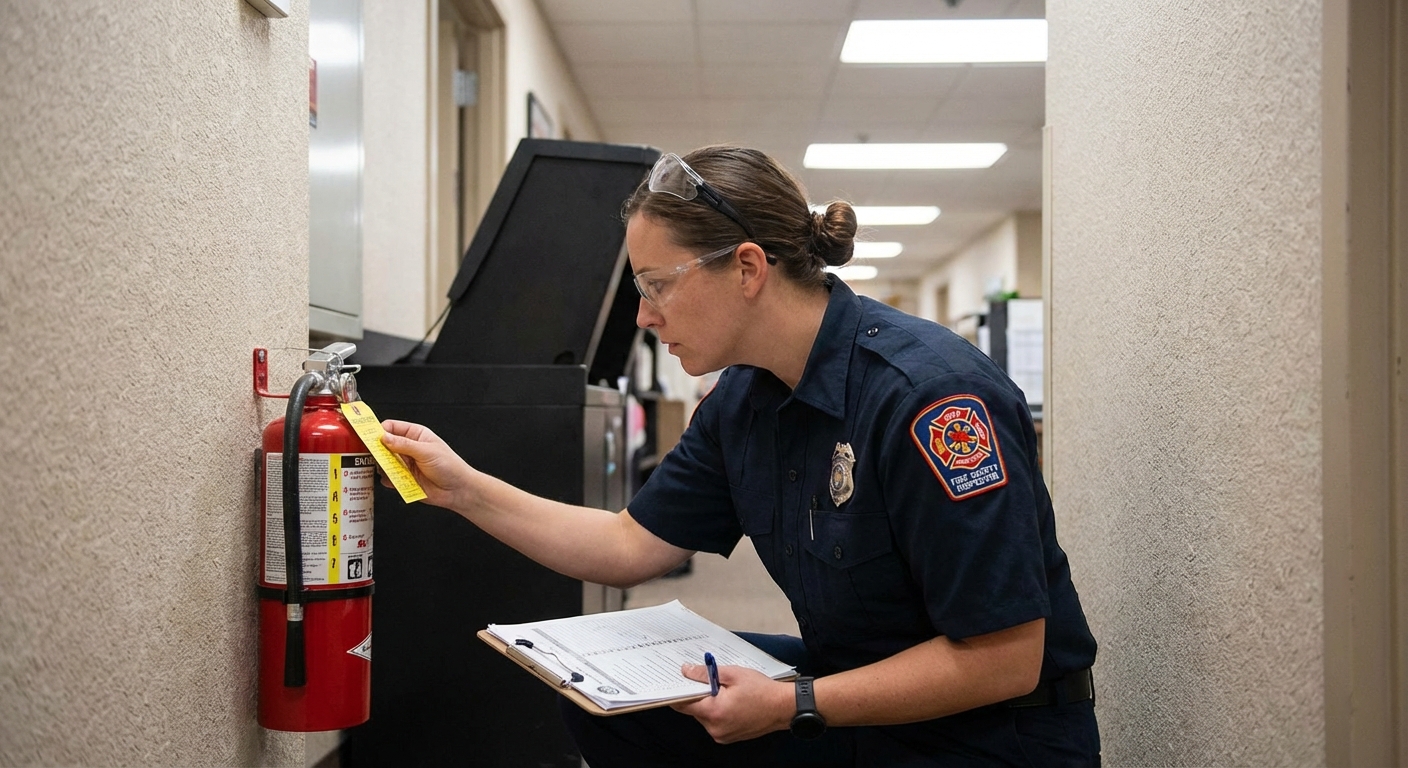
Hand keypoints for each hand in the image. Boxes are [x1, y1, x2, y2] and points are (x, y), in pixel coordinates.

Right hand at [378, 420, 474, 509]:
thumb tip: (384, 437)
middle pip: (383, 445)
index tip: (368, 437)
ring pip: (384, 462)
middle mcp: (408, 448)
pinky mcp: (404, 479)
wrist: (458, 490)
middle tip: (374, 455)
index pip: (391, 427)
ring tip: (387, 469)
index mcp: (415, 434)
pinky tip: (393, 480)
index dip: (379, 431)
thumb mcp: (426, 451)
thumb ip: (403, 444)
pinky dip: (388, 479)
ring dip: (383, 466)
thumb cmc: (450, 466)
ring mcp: (405, 464)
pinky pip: (388, 478)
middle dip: (378, 450)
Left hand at [671, 663, 793, 743]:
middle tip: (704, 678)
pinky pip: (714, 722)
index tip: (676, 680)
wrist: (783, 707)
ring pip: (704, 716)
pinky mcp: (728, 737)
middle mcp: (715, 728)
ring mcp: (721, 735)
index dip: (679, 690)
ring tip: (723, 689)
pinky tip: (728, 700)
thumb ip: (705, 673)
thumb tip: (686, 671)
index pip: (683, 703)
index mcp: (714, 712)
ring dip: (707, 702)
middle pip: (693, 709)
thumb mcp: (733, 674)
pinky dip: (716, 711)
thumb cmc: (762, 690)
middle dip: (696, 694)